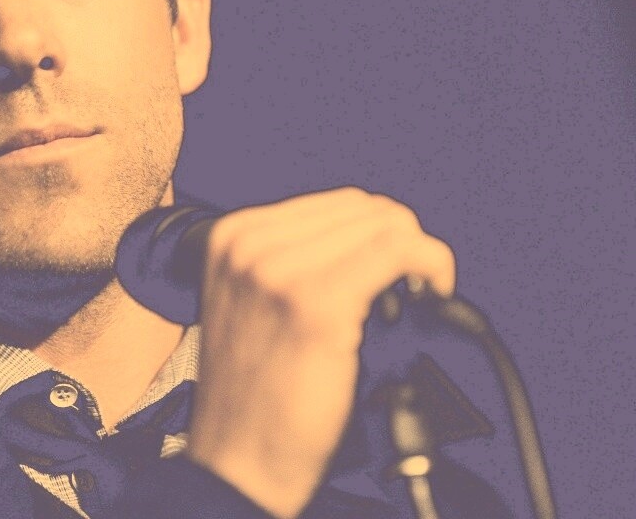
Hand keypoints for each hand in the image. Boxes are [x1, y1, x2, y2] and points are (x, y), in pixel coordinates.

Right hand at [184, 188, 455, 517]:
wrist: (236, 461)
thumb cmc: (253, 392)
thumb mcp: (250, 301)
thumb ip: (290, 259)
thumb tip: (369, 237)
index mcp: (232, 237)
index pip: (335, 203)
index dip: (378, 232)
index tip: (394, 267)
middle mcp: (250, 244)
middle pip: (362, 209)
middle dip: (400, 240)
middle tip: (413, 284)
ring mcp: (279, 271)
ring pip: (384, 224)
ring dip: (418, 254)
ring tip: (420, 293)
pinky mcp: (316, 303)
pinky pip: (397, 253)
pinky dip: (430, 264)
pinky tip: (433, 292)